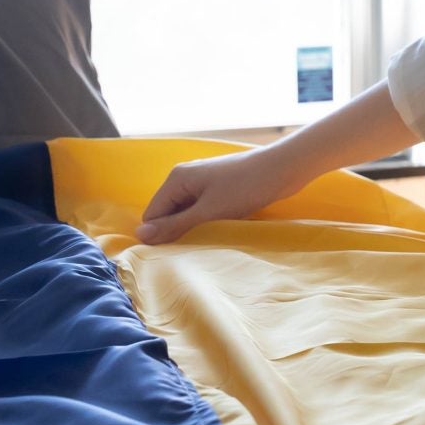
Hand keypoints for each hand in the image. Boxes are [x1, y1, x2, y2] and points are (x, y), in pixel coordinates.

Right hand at [137, 144, 308, 243]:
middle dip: (176, 232)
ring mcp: (203, 181)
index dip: (159, 236)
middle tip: (192, 252)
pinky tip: (218, 232)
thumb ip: (175, 225)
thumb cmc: (245, 188)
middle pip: (168, 213)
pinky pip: (202, 209)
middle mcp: (185, 177)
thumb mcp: (208, 212)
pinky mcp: (219, 187)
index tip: (172, 256)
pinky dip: (206, 222)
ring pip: (186, 213)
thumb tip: (141, 235)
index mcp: (177, 179)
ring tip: (206, 243)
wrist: (283, 168)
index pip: (152, 214)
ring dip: (193, 229)